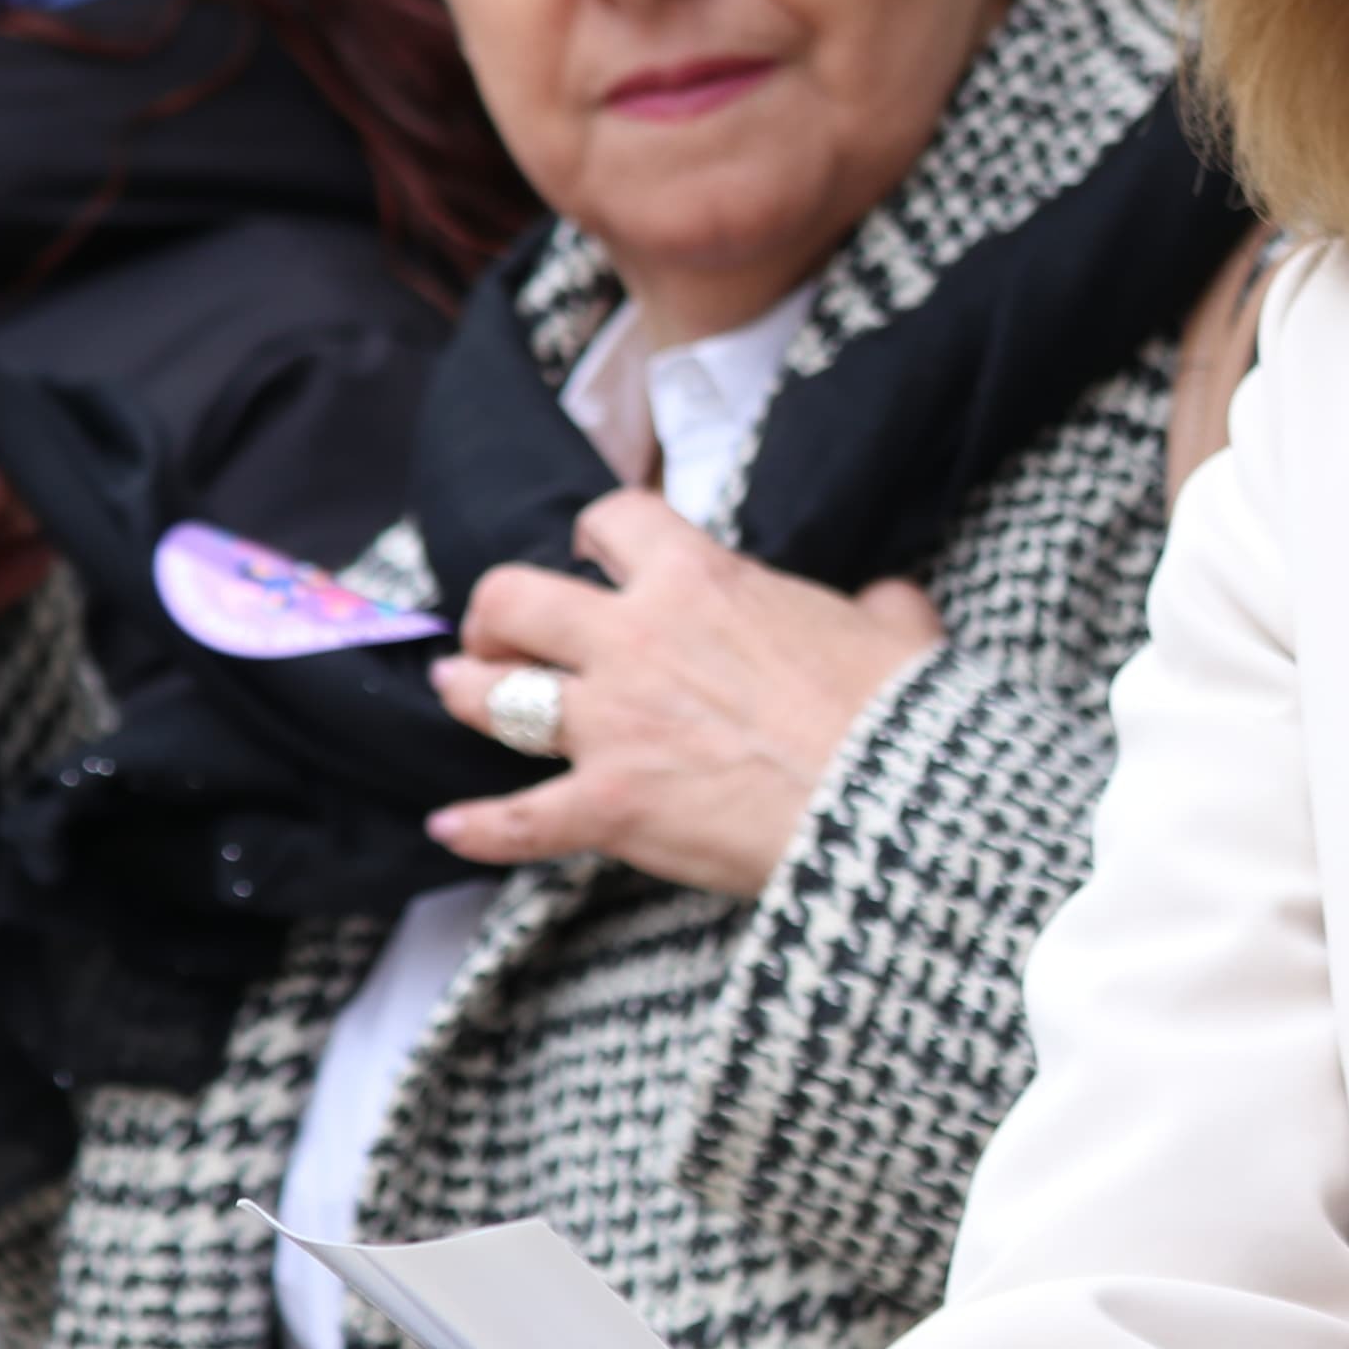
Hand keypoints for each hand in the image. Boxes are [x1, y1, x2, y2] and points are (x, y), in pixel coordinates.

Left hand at [427, 490, 944, 890]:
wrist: (891, 799)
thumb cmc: (898, 712)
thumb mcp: (898, 631)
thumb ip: (878, 606)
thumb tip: (888, 602)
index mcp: (699, 581)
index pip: (612, 520)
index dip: (596, 535)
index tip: (595, 553)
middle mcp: (633, 641)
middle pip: (514, 597)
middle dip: (498, 612)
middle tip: (503, 630)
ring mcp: (610, 726)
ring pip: (491, 696)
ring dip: (467, 691)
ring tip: (459, 689)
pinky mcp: (607, 807)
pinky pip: (517, 819)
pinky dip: (479, 828)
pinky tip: (450, 827)